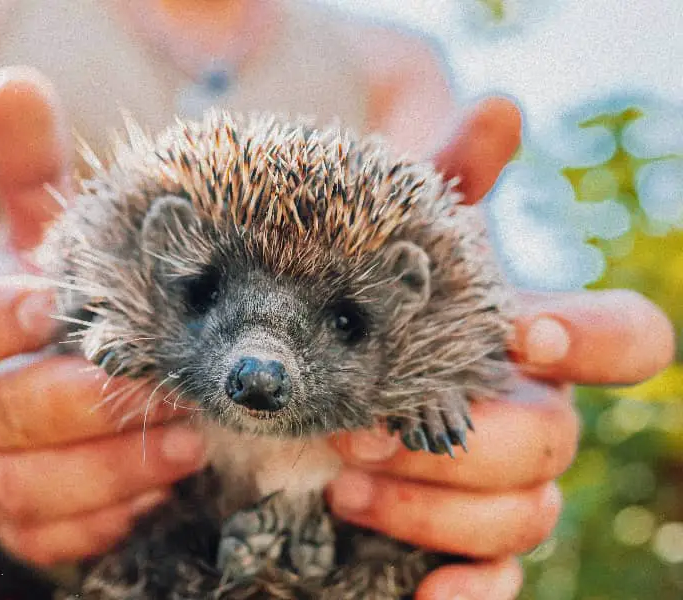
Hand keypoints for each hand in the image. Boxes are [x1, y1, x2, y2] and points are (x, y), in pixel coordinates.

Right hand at [0, 68, 206, 564]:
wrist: (10, 380)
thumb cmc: (24, 304)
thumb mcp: (26, 238)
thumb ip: (24, 172)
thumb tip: (20, 85)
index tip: (44, 301)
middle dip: (67, 405)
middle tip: (149, 384)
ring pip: (19, 494)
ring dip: (106, 472)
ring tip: (188, 442)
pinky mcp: (15, 526)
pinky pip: (50, 543)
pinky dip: (106, 520)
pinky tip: (163, 491)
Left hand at [325, 99, 675, 599]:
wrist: (295, 392)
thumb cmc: (353, 313)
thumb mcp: (384, 247)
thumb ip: (443, 185)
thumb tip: (498, 107)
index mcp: (519, 346)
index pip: (618, 341)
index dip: (595, 338)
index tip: (525, 330)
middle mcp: (522, 418)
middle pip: (553, 442)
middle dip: (464, 438)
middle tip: (359, 427)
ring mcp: (494, 490)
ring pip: (522, 516)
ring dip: (435, 503)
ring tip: (339, 481)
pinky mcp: (455, 546)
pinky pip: (493, 583)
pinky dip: (467, 593)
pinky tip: (423, 593)